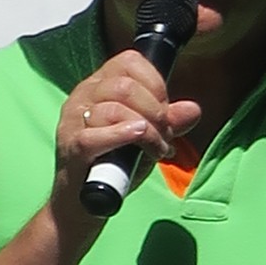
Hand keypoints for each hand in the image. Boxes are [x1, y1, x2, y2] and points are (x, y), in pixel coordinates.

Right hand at [51, 50, 200, 232]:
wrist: (83, 203)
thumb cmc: (113, 164)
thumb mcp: (146, 138)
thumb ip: (168, 122)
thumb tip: (193, 110)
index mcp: (98, 85)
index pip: (129, 62)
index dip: (155, 83)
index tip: (164, 110)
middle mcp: (83, 96)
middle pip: (125, 85)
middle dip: (156, 111)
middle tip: (165, 135)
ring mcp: (74, 121)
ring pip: (115, 108)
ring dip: (148, 130)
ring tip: (157, 150)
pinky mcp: (72, 146)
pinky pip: (97, 134)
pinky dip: (125, 137)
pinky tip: (141, 145)